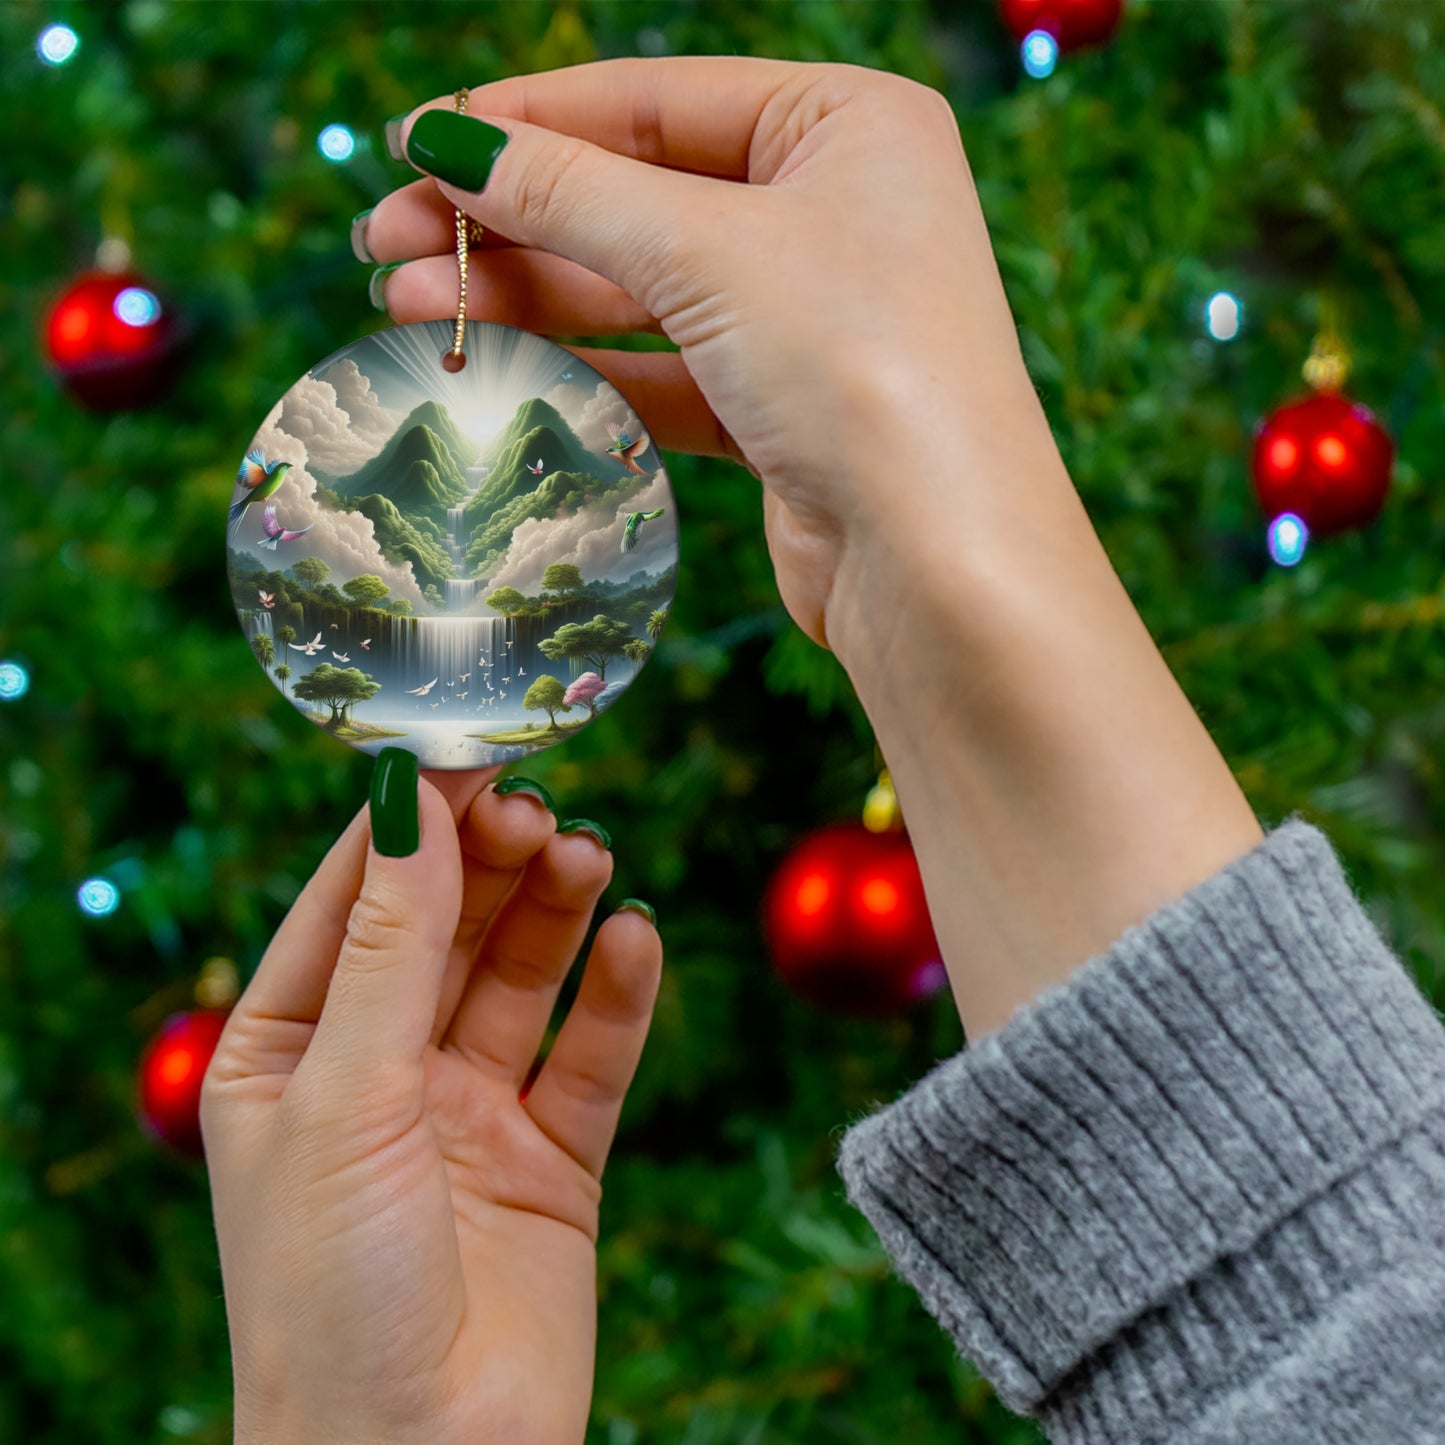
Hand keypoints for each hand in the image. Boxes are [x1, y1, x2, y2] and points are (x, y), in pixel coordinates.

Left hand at [202, 763, 661, 1444]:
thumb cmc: (330, 1294)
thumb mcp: (344, 1096)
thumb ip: (390, 947)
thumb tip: (409, 801)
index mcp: (289, 1054)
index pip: (352, 903)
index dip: (410, 826)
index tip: (468, 752)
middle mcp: (380, 1074)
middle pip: (447, 929)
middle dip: (491, 864)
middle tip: (541, 808)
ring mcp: (469, 1114)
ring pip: (522, 978)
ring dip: (556, 911)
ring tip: (590, 858)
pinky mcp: (552, 1159)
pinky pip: (591, 1055)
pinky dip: (618, 994)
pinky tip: (635, 939)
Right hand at [361, 56, 1054, 656]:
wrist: (938, 561)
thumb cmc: (859, 367)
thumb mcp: (707, 251)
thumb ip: (571, 193)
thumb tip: (448, 142)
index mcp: (847, 125)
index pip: (655, 100)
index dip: (527, 120)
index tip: (414, 142)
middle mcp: (834, 209)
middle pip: (637, 195)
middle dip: (509, 219)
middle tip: (384, 241)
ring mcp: (809, 314)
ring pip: (641, 288)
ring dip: (526, 295)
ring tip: (406, 304)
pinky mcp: (783, 408)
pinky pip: (663, 369)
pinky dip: (582, 367)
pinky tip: (492, 363)